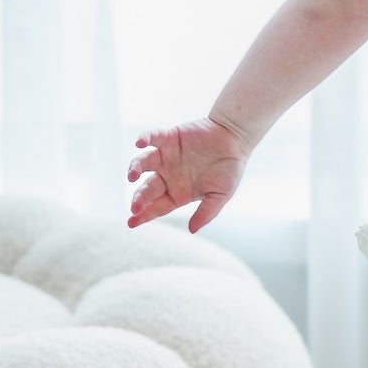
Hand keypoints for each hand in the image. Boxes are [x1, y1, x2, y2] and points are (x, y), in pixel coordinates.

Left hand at [126, 113, 249, 232]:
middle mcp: (168, 176)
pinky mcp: (169, 137)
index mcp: (178, 193)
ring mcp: (166, 156)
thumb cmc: (230, 169)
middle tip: (134, 207)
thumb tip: (192, 230)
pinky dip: (145, 138)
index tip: (132, 223)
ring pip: (144, 163)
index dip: (144, 215)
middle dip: (140, 198)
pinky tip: (139, 143)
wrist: (235, 140)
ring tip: (132, 175)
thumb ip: (207, 212)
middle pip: (148, 188)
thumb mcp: (221, 195)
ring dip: (135, 168)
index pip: (157, 207)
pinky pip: (152, 137)